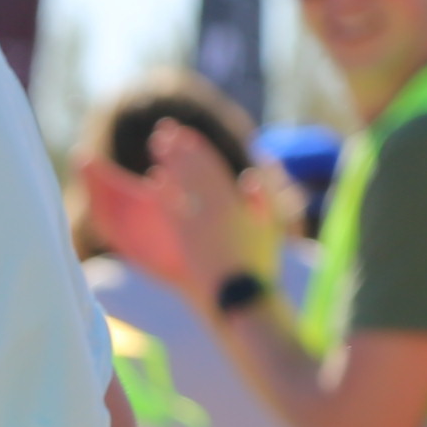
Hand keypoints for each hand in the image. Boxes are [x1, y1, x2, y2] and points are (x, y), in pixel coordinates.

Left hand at [94, 120, 278, 308]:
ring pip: (182, 184)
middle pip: (192, 169)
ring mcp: (200, 223)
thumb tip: (249, 176)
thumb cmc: (259, 264)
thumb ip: (262, 200)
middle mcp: (216, 208)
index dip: (195, 148)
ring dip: (169, 161)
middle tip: (163, 131)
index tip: (183, 134)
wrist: (241, 296)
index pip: (211, 167)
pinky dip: (166, 191)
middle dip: (178, 148)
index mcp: (235, 202)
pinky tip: (156, 179)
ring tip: (158, 145)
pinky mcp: (187, 239)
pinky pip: (174, 208)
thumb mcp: (270, 229)